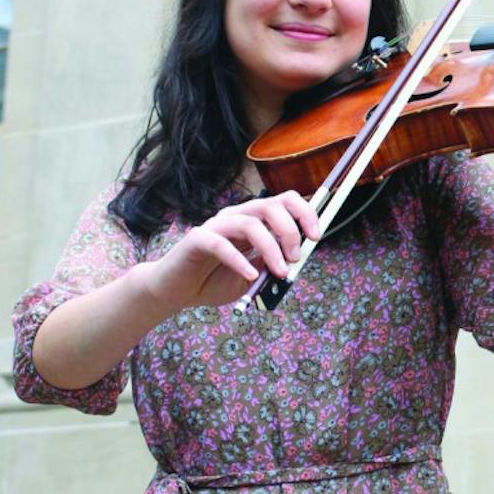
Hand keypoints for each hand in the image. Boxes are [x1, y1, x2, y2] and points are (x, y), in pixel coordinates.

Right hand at [144, 190, 321, 310]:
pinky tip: (251, 276)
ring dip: (271, 248)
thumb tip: (296, 261)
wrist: (176, 291)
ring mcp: (216, 226)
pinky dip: (240, 261)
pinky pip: (221, 245)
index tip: (316, 237)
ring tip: (279, 272)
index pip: (284, 202)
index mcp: (253, 221)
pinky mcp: (198, 240)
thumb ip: (273, 267)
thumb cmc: (215, 281)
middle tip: (295, 258)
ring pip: (250, 224)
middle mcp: (236, 217)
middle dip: (290, 231)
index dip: (304, 214)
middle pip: (270, 206)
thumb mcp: (254, 277)